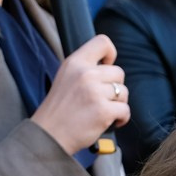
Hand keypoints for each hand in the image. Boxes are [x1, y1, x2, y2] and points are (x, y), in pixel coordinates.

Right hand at [29, 34, 128, 155]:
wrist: (49, 134)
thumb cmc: (60, 109)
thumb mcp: (66, 77)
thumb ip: (85, 69)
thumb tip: (109, 66)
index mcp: (75, 62)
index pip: (103, 42)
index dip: (111, 55)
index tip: (107, 67)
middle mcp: (85, 74)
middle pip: (119, 72)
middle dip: (115, 87)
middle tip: (101, 99)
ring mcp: (95, 92)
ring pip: (124, 92)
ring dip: (118, 103)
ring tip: (102, 110)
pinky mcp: (103, 111)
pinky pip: (125, 110)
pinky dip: (121, 118)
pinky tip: (110, 122)